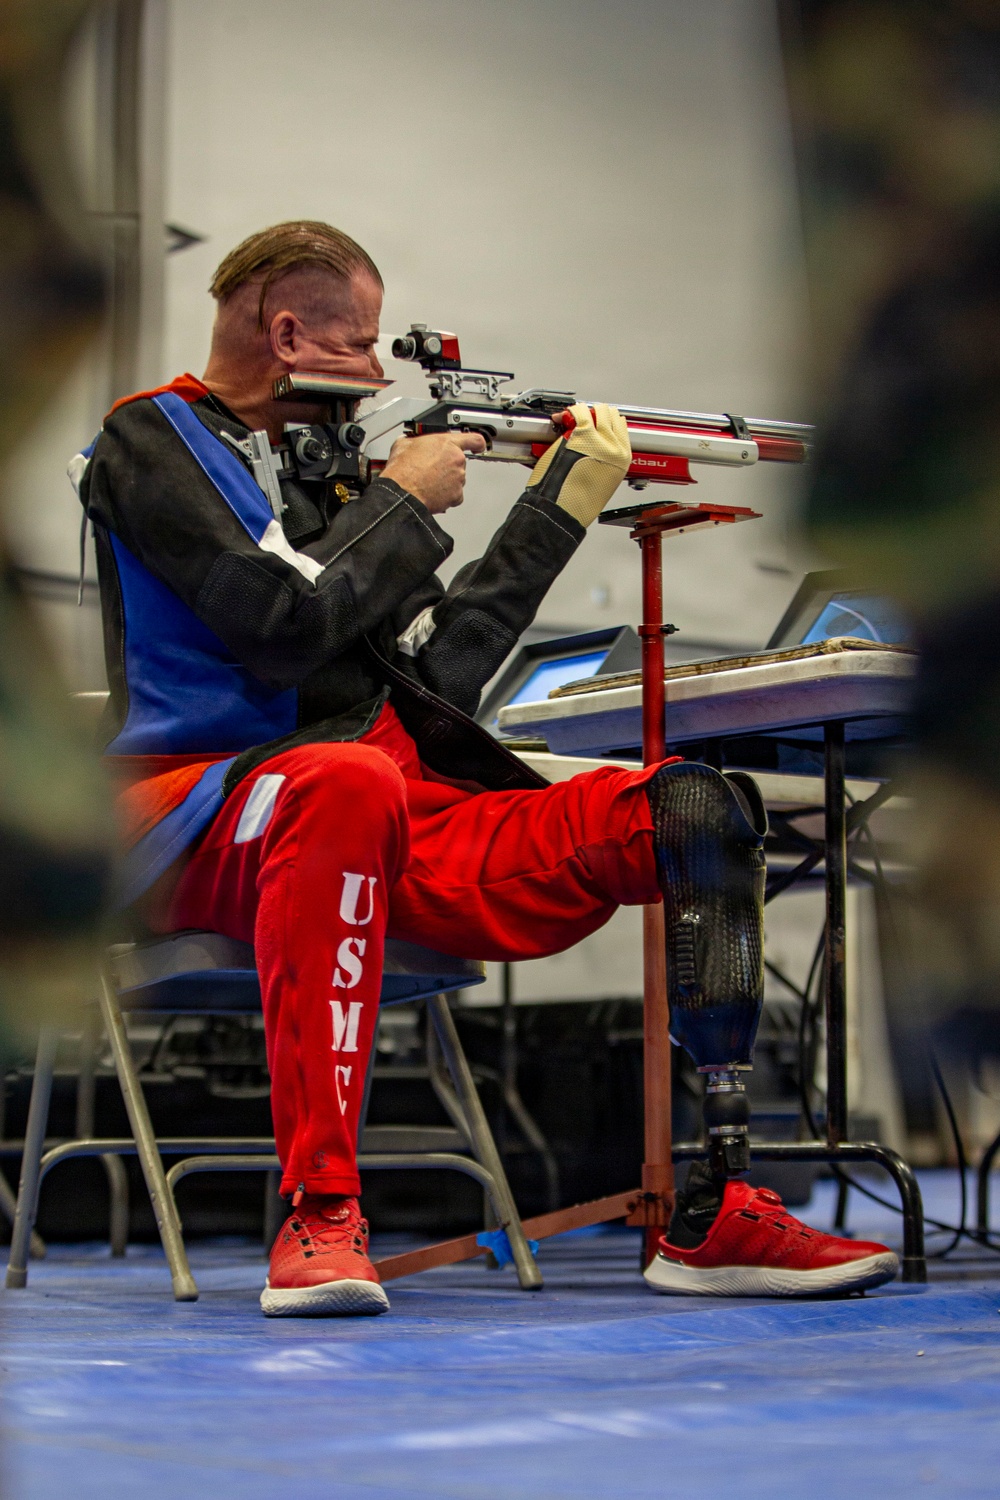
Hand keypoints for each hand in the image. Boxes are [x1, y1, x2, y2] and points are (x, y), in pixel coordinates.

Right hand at [381, 430, 486, 513]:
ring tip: (427, 482)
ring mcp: (458, 478)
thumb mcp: (403, 444)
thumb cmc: (403, 470)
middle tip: (432, 469)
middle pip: (459, 461)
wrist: (402, 492)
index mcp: (447, 443)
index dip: (477, 443)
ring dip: (446, 481)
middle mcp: (457, 460)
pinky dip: (446, 495)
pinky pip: (455, 495)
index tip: (478, 446)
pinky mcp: (456, 495)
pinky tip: (432, 492)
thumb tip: (411, 442)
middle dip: (447, 465)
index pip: (473, 439)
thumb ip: (415, 440)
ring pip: (456, 479)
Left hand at [525, 403, 630, 527]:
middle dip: (596, 414)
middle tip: (583, 420)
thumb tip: (596, 444)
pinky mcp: (583, 436)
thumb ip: (603, 459)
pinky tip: (564, 417)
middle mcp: (615, 448)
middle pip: (611, 415)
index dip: (607, 421)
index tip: (595, 422)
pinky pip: (580, 412)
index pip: (621, 426)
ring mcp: (600, 441)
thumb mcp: (602, 480)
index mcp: (623, 460)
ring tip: (573, 418)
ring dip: (586, 410)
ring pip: (599, 410)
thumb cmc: (576, 502)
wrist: (563, 511)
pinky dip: (572, 410)